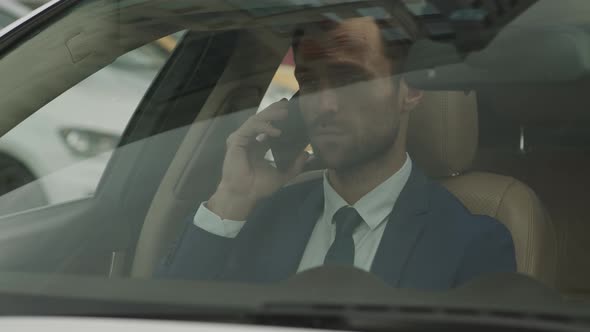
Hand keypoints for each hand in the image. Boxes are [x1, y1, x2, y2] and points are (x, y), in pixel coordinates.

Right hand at [208, 99, 308, 219]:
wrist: (244, 195)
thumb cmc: (259, 187)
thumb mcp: (282, 175)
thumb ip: (295, 165)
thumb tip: (307, 154)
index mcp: (258, 146)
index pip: (269, 127)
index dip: (278, 118)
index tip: (292, 111)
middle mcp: (250, 140)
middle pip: (263, 119)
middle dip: (275, 110)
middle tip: (288, 104)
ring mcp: (242, 139)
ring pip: (256, 120)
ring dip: (271, 115)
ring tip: (285, 113)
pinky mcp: (236, 140)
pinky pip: (251, 128)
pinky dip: (264, 127)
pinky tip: (276, 131)